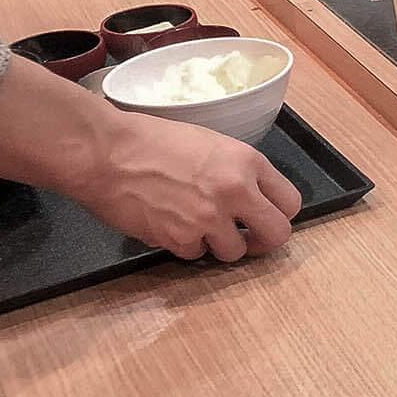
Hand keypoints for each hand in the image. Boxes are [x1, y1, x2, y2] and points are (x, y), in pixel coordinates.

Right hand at [71, 112, 301, 260]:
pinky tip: (170, 225)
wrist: (107, 152)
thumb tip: (254, 197)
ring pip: (234, 252)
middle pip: (276, 235)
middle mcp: (235, 191)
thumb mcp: (211, 144)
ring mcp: (208, 218)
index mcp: (248, 162)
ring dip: (219, 245)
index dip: (279, 214)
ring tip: (198, 227)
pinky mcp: (179, 238)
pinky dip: (184, 246)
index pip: (290, 202)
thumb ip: (238, 171)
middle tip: (249, 240)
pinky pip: (194, 255)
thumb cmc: (153, 141)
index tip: (267, 219)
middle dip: (263, 242)